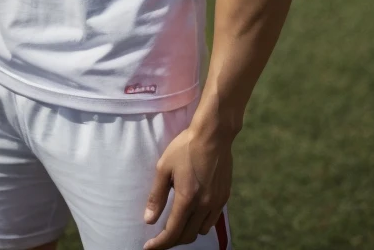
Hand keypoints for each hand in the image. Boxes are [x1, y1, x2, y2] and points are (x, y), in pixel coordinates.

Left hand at [142, 126, 231, 248]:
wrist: (214, 134)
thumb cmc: (185, 147)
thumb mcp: (164, 167)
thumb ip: (157, 196)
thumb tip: (149, 220)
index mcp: (187, 198)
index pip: (172, 232)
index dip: (160, 243)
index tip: (149, 247)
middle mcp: (204, 205)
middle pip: (187, 236)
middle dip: (172, 240)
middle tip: (160, 237)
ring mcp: (216, 202)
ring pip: (201, 230)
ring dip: (187, 232)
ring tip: (177, 224)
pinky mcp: (224, 197)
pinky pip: (212, 220)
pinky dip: (200, 223)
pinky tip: (193, 213)